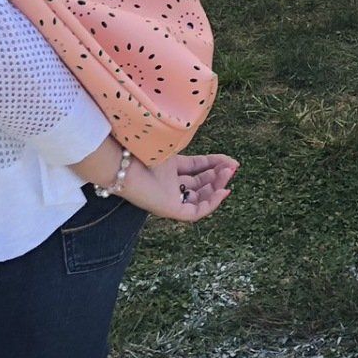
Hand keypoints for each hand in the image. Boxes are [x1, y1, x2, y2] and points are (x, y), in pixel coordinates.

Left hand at [119, 152, 239, 222]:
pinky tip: (223, 191)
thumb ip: (188, 148)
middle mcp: (170, 185)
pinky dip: (211, 203)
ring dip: (217, 186)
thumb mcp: (171, 148)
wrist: (125, 165)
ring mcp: (171, 199)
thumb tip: (206, 146)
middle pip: (201, 183)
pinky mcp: (171, 211)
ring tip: (229, 174)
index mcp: (169, 169)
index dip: (214, 163)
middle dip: (219, 174)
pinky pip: (196, 212)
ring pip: (201, 197)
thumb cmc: (143, 152)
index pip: (196, 168)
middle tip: (233, 167)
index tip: (230, 160)